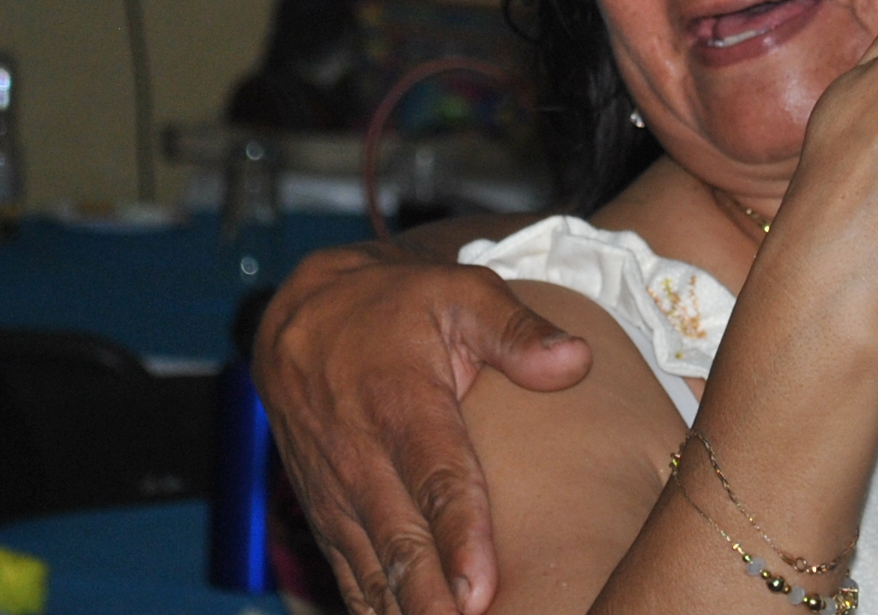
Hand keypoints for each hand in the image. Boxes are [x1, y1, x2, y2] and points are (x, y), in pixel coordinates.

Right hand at [255, 242, 593, 614]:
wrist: (300, 318)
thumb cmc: (398, 306)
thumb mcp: (460, 293)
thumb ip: (517, 329)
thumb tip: (577, 360)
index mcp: (403, 402)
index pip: (437, 479)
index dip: (460, 537)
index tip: (481, 590)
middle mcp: (362, 454)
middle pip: (400, 540)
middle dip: (430, 598)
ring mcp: (337, 490)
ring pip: (370, 566)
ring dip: (402, 609)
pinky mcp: (324, 511)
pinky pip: (347, 570)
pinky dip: (371, 606)